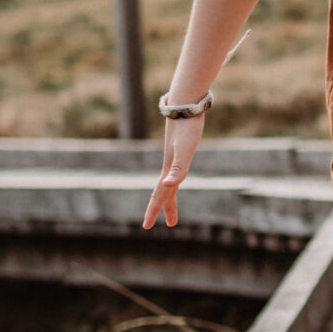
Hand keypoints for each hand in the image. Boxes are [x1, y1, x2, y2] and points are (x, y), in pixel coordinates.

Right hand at [143, 110, 205, 228]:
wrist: (186, 103)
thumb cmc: (187, 127)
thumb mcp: (185, 150)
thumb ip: (178, 169)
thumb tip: (169, 185)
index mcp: (169, 169)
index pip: (159, 195)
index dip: (153, 211)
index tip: (145, 227)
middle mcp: (170, 164)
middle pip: (166, 191)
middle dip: (165, 207)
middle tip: (170, 224)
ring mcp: (175, 155)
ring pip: (171, 180)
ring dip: (172, 193)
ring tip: (174, 204)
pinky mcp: (181, 147)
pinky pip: (177, 168)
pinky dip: (177, 176)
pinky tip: (178, 176)